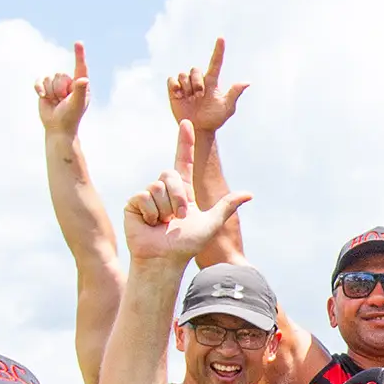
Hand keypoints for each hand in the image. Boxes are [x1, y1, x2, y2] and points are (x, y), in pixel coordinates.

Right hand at [35, 43, 90, 135]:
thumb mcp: (77, 103)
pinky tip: (43, 97)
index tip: (78, 43)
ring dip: (50, 91)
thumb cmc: (70, 117)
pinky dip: (39, 88)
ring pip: (49, 78)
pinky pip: (39, 80)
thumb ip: (80, 90)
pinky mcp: (45, 88)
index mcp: (81, 85)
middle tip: (62, 101)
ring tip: (56, 102)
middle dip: (59, 89)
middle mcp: (69, 83)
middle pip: (60, 75)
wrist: (57, 128)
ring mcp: (56, 85)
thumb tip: (84, 80)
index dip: (79, 55)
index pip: (80, 67)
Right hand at [123, 121, 253, 263]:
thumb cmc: (187, 245)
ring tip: (163, 224)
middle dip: (178, 197)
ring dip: (165, 208)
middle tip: (179, 217)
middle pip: (170, 174)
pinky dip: (150, 212)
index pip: (183, 161)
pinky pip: (144, 196)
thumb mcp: (211, 222)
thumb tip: (249, 194)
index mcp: (182, 191)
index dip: (184, 143)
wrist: (165, 259)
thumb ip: (227, 206)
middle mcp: (164, 190)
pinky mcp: (134, 203)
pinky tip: (150, 224)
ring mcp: (148, 196)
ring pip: (158, 186)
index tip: (188, 124)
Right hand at [168, 38, 247, 134]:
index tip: (221, 38)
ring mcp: (186, 84)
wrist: (199, 129)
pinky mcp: (174, 89)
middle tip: (199, 96)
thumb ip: (234, 94)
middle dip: (196, 82)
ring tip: (191, 99)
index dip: (218, 50)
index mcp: (212, 82)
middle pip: (195, 69)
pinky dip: (175, 87)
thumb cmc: (214, 119)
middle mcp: (199, 80)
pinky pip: (172, 80)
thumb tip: (247, 82)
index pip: (216, 63)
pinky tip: (180, 96)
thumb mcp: (227, 108)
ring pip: (183, 74)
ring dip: (187, 87)